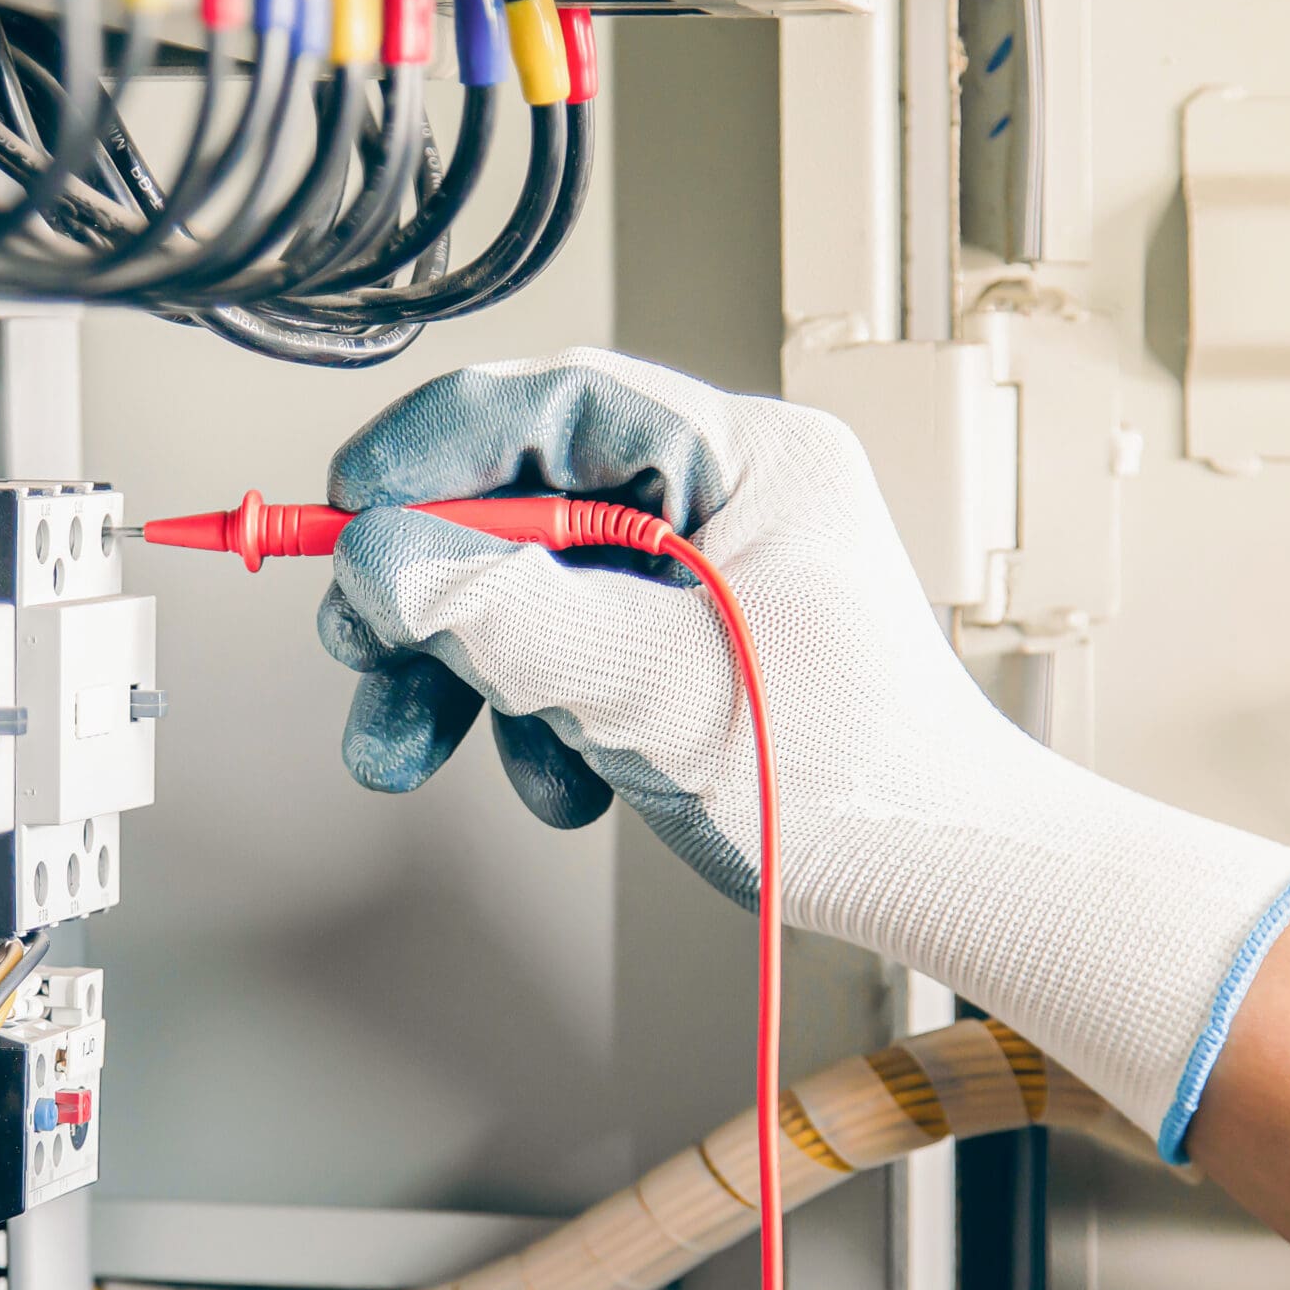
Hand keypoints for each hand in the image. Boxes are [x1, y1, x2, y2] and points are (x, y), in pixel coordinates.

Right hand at [319, 349, 1289, 1152]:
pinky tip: (557, 779)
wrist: (944, 883)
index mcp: (744, 460)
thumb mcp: (654, 695)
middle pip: (522, 503)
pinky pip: (570, 644)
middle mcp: (724, 495)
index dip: (428, 455)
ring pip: (531, 585)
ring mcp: (705, 568)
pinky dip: (535, 712)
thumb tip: (381, 560)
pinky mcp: (690, 637)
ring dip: (471, 674)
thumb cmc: (857, 785)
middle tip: (367, 657)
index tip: (345, 518)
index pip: (550, 406)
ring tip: (429, 753)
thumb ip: (508, 618)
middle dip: (434, 597)